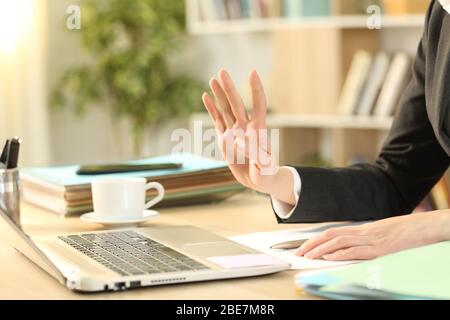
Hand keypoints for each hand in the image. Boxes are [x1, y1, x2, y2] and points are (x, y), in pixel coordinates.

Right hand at [202, 69, 295, 204]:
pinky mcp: (225, 138)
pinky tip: (206, 97)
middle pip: (237, 103)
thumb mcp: (265, 168)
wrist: (259, 180)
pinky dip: (212, 109)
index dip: (256, 90)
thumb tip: (239, 139)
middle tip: (221, 72)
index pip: (259, 105)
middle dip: (229, 88)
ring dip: (219, 94)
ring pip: (225, 109)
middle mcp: (246, 127)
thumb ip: (255, 155)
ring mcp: (235, 131)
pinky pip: (217, 120)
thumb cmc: (266, 174)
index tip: (252, 73)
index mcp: (258, 131)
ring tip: (212, 79)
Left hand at [296, 211, 449, 260]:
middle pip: (331, 236)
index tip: (303, 247)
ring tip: (308, 256)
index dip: (316, 240)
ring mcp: (371, 240)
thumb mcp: (380, 234)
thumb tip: (350, 248)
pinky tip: (331, 258)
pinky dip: (342, 254)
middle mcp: (363, 233)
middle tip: (299, 254)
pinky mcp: (381, 249)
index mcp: (362, 230)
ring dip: (321, 249)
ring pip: (340, 242)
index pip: (332, 233)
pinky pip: (358, 250)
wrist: (423, 226)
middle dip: (312, 244)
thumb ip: (365, 240)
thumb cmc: (404, 231)